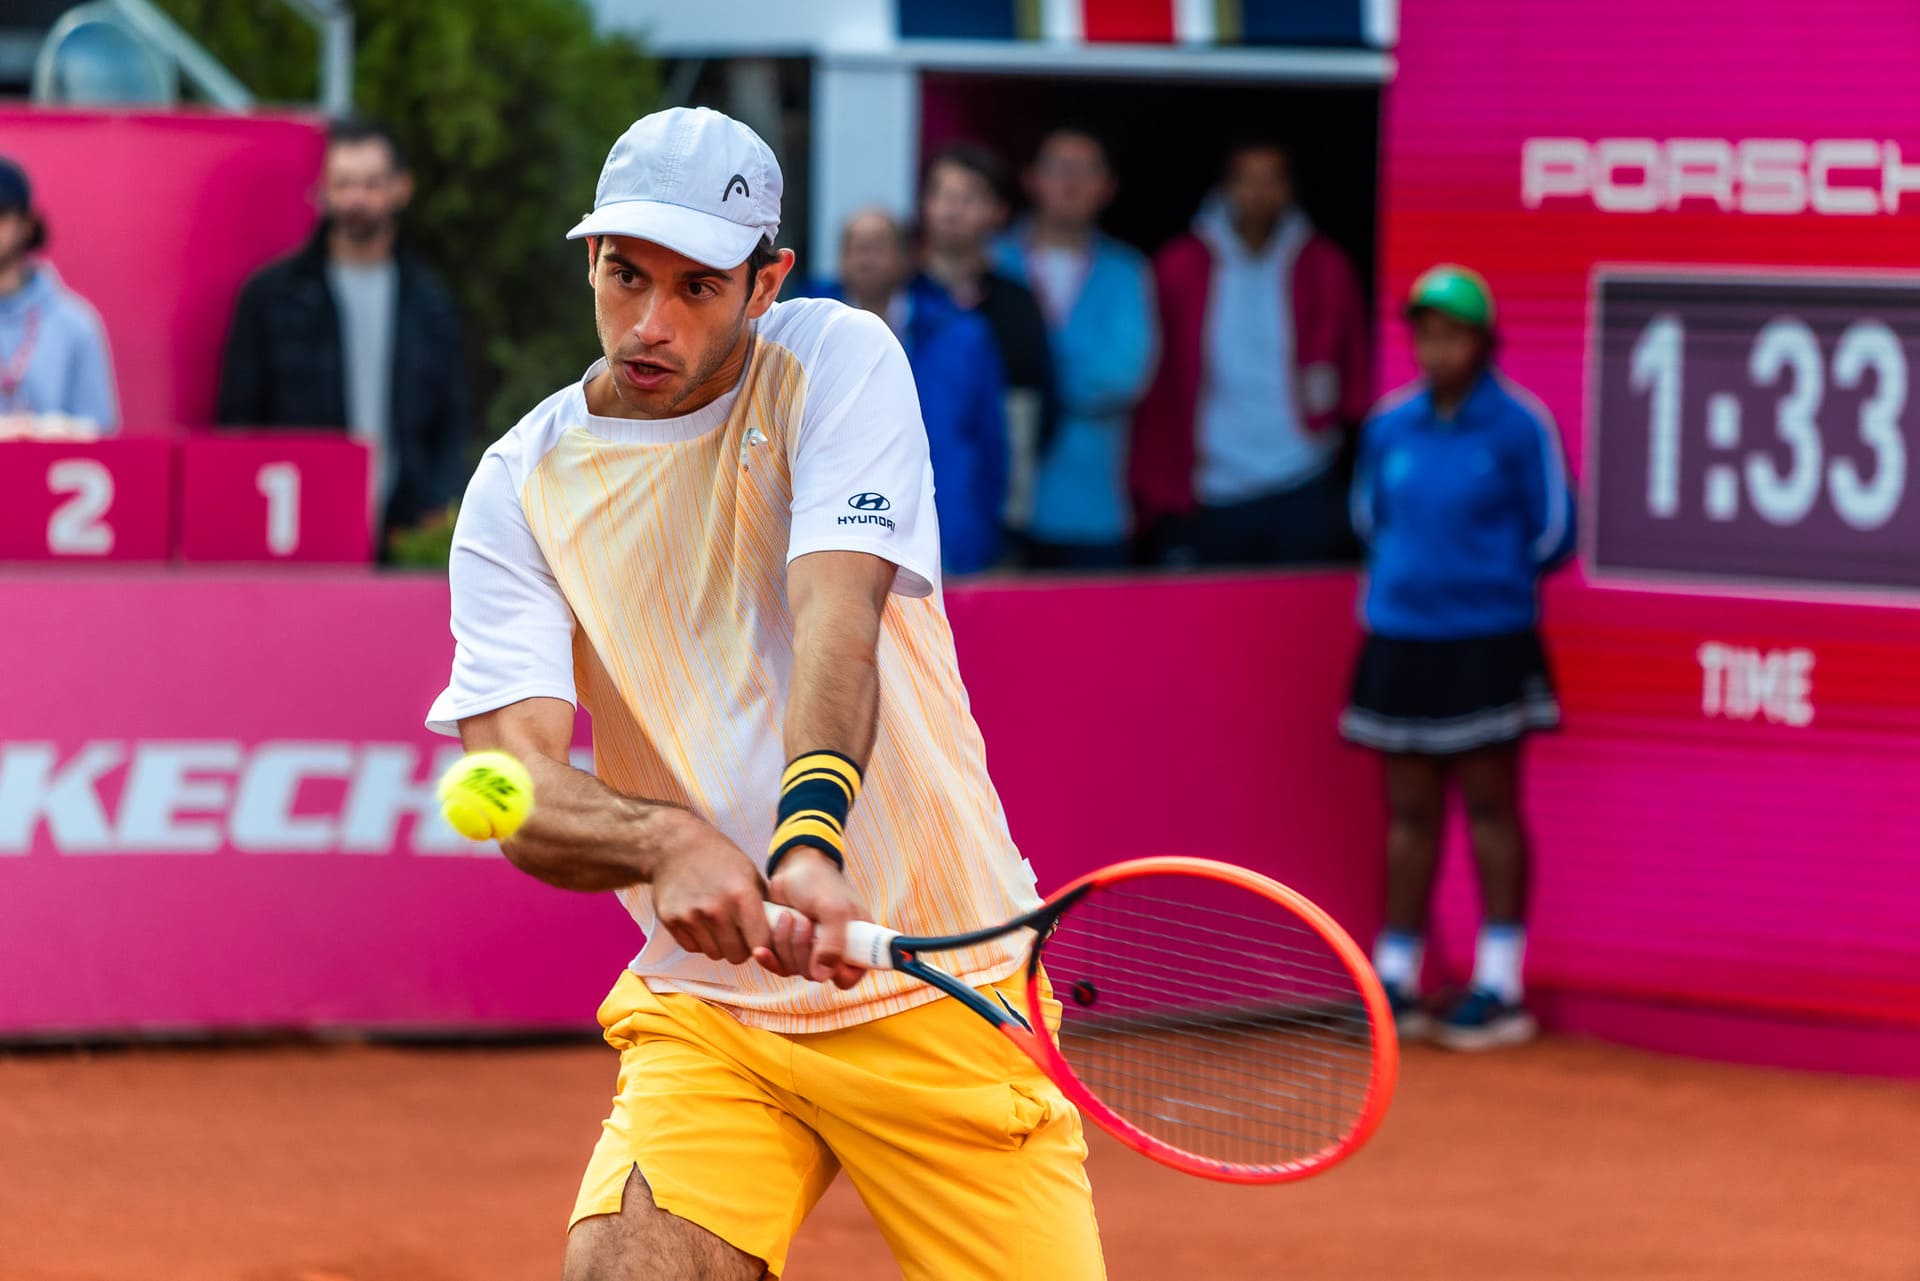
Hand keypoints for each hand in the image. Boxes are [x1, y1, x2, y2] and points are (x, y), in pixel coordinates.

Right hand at [647, 812, 771, 965]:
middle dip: (740, 948)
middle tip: (738, 932)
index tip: (759, 939)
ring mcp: (690, 915)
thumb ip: (764, 905)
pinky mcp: (671, 920)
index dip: (762, 946)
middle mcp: (716, 908)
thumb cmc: (719, 858)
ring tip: (718, 924)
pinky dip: (698, 940)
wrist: (675, 845)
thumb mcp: (749, 873)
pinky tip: (700, 920)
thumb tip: (783, 934)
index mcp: (741, 894)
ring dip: (718, 945)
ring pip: (713, 954)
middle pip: (735, 956)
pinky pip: (692, 947)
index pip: (760, 944)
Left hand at [759, 847, 870, 988]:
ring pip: (796, 970)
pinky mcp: (790, 950)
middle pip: (818, 975)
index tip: (825, 953)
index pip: (851, 977)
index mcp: (856, 942)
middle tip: (803, 921)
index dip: (837, 973)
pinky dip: (770, 957)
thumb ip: (833, 943)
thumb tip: (822, 976)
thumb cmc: (820, 882)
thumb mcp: (833, 908)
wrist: (793, 868)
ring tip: (788, 915)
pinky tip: (761, 950)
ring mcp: (811, 952)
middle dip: (804, 950)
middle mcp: (835, 951)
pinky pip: (780, 966)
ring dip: (787, 944)